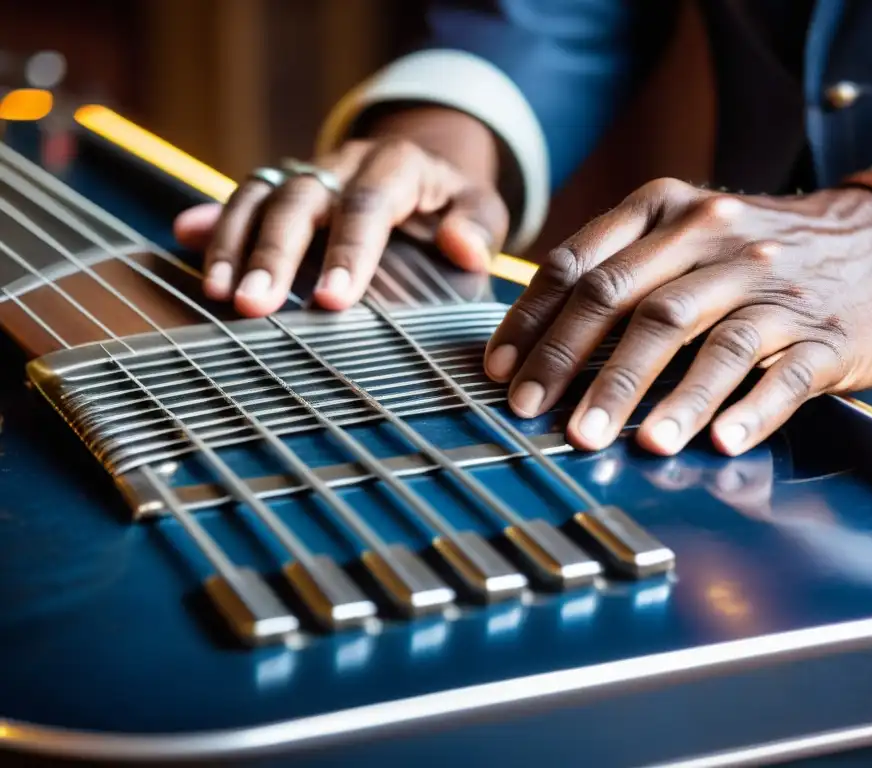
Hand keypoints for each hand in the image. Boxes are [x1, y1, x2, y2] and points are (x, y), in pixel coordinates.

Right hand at [173, 107, 506, 315]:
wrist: (425, 166)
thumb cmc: (454, 204)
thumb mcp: (483, 207)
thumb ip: (479, 226)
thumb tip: (463, 248)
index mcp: (398, 165)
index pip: (369, 203)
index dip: (348, 249)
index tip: (331, 299)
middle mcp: (344, 163)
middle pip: (301, 198)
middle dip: (275, 253)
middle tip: (254, 306)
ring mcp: (308, 172)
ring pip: (261, 194)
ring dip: (235, 242)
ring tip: (218, 294)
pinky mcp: (283, 188)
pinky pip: (242, 196)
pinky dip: (213, 218)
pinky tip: (183, 240)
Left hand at [483, 178, 871, 456]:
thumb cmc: (763, 252)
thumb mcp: (689, 233)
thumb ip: (622, 268)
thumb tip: (539, 337)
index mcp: (670, 211)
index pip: (584, 265)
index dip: (535, 322)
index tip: (502, 372)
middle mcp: (719, 241)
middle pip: (635, 304)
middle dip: (577, 363)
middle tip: (538, 415)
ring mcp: (776, 288)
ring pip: (706, 341)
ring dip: (657, 396)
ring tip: (618, 441)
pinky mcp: (826, 335)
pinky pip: (783, 374)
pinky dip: (748, 409)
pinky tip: (720, 442)